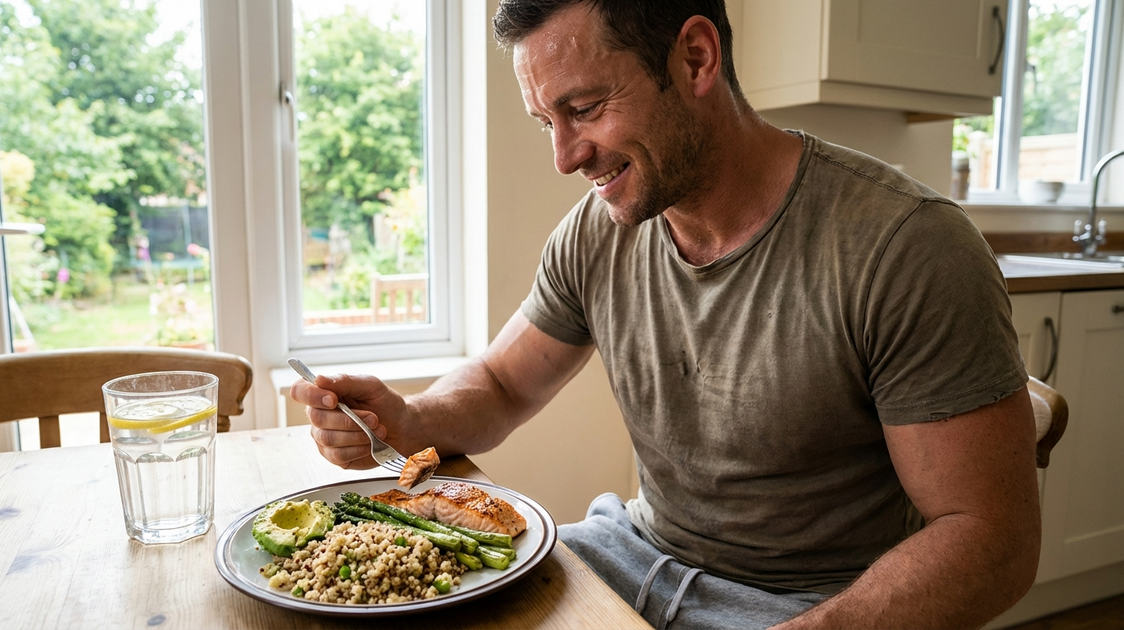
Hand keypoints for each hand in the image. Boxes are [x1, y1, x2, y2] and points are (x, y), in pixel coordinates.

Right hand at [289, 372, 409, 469]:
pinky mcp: (334, 456)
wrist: (402, 428)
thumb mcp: (370, 385)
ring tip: (377, 430)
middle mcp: (319, 416)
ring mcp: (324, 438)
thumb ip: (345, 381)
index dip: (312, 396)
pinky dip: (359, 448)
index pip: (300, 391)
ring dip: (358, 435)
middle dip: (350, 419)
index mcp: (324, 394)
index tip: (333, 400)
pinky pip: (338, 455)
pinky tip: (371, 443)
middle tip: (373, 418)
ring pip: (328, 438)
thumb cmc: (385, 404)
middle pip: (317, 418)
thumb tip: (319, 379)